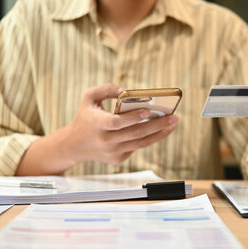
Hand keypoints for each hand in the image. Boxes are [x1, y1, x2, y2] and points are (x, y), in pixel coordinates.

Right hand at [63, 83, 178, 164]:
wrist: (74, 146)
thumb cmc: (85, 117)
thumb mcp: (89, 98)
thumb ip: (106, 89)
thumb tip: (126, 90)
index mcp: (96, 124)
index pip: (116, 123)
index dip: (133, 118)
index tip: (148, 111)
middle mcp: (105, 141)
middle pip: (135, 134)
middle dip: (157, 125)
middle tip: (174, 117)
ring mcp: (112, 152)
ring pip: (141, 143)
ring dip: (160, 133)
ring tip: (173, 123)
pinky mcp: (118, 159)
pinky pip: (137, 147)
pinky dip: (150, 138)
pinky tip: (162, 129)